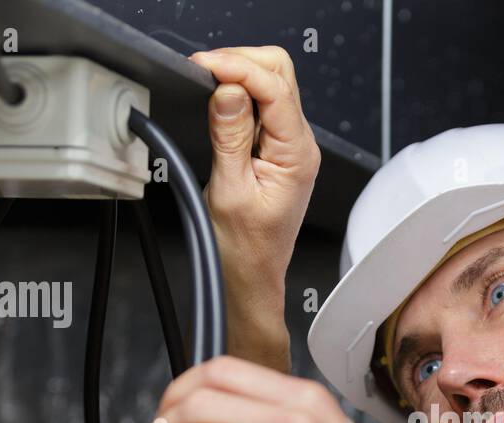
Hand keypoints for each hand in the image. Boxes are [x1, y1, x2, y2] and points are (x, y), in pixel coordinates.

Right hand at [190, 46, 320, 371]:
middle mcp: (300, 145)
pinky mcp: (276, 150)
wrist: (249, 278)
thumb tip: (227, 91)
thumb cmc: (243, 249)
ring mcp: (290, 146)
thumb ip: (230, 136)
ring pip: (271, 85)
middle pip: (280, 74)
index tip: (203, 66)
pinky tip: (218, 107)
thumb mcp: (228, 190)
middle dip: (241, 63)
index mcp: (297, 154)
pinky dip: (239, 96)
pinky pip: (262, 107)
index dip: (237, 67)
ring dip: (238, 77)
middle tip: (202, 72)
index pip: (276, 87)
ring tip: (205, 87)